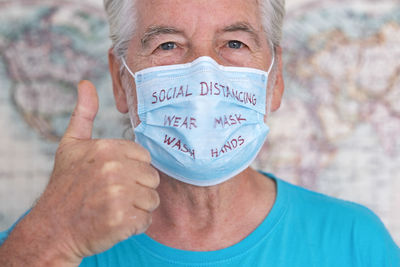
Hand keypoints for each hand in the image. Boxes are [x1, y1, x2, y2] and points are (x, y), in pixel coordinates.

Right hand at [25, 81, 159, 262]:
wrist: (53, 228)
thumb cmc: (66, 186)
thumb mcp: (71, 145)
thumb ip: (83, 114)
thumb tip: (86, 83)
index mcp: (107, 148)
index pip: (145, 158)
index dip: (132, 170)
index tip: (113, 178)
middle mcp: (114, 169)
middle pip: (152, 178)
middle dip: (137, 189)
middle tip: (112, 195)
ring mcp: (118, 195)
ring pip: (152, 200)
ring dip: (137, 208)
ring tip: (113, 208)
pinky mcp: (122, 220)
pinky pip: (147, 220)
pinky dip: (134, 224)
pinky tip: (115, 222)